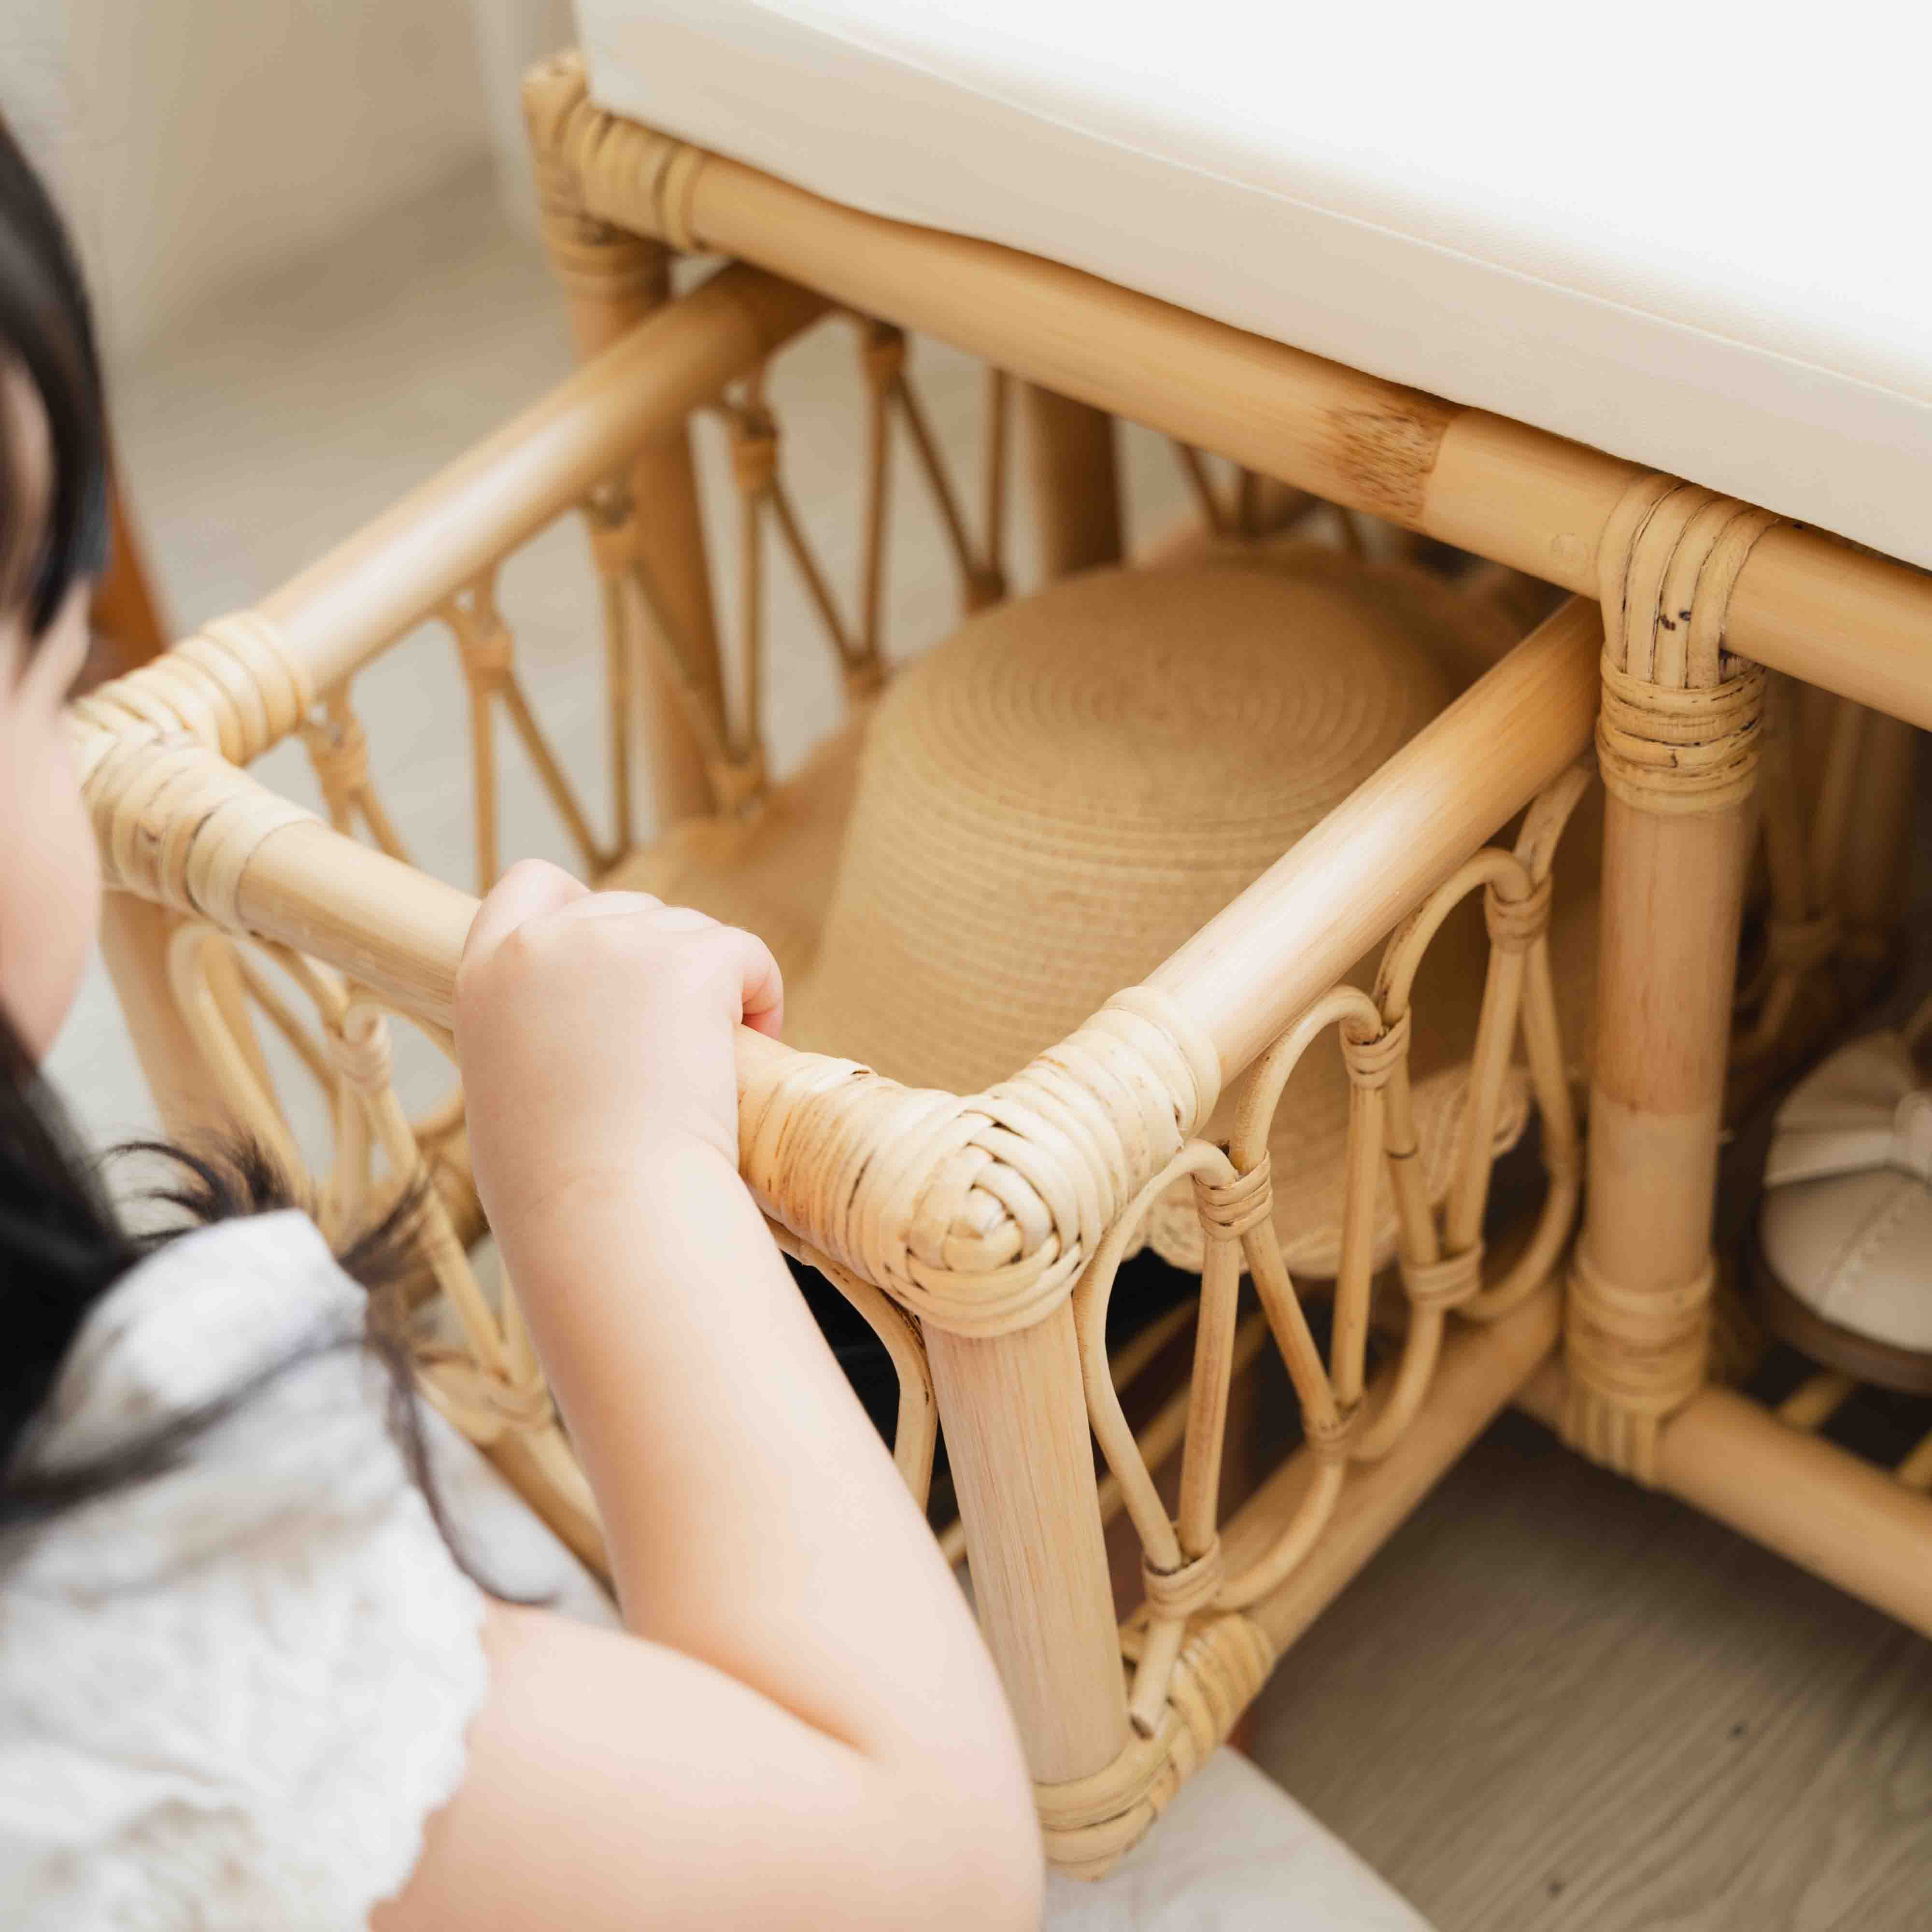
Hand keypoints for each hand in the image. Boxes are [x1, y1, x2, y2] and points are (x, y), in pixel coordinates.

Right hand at [454, 860, 782, 1231]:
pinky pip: (745, 954)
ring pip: (690, 931)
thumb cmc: (561, 1192)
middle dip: (661, 960)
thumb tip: (585, 1023)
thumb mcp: (510, 1094)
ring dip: (713, 984)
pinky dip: (761, 996)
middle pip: (627, 909)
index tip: (619, 953)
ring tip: (711, 1065)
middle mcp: (545, 943)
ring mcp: (618, 943)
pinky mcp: (690, 960)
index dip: (581, 906)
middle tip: (680, 1040)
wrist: (608, 1214)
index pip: (531, 886)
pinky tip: (753, 1046)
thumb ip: (533, 1034)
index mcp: (485, 975)